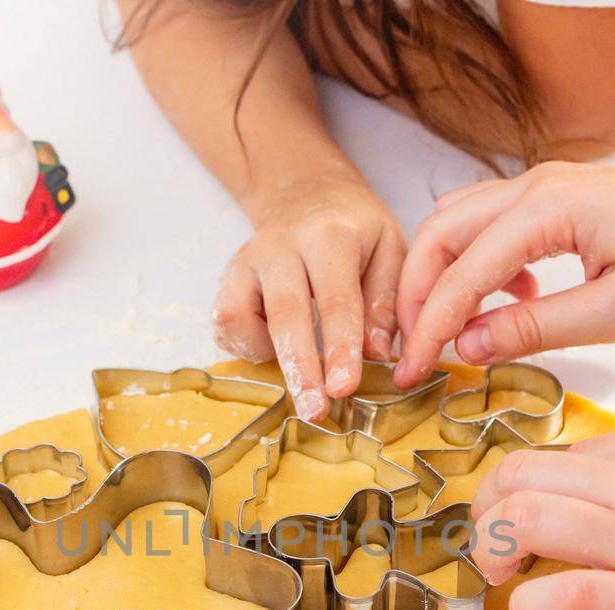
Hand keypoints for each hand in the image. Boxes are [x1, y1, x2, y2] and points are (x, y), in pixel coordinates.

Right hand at [212, 175, 405, 419]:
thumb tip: (376, 354)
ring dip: (267, 358)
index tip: (344, 388)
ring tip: (300, 377)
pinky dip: (247, 346)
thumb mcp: (389, 248)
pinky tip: (275, 348)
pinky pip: (225, 323)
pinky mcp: (227, 279)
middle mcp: (280, 245)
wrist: (306, 193)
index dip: (339, 348)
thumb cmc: (355, 229)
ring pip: (240, 317)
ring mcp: (246, 261)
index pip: (335, 299)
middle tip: (314, 411)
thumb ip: (386, 300)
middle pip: (285, 314)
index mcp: (329, 235)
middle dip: (300, 368)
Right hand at [393, 162, 614, 387]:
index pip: (463, 272)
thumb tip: (468, 346)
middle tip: (413, 352)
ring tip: (448, 334)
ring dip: (441, 278)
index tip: (410, 370)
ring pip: (456, 225)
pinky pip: (488, 227)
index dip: (429, 326)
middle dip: (416, 295)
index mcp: (549, 208)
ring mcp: (542, 186)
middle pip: (439, 234)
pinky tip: (509, 305)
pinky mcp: (552, 199)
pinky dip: (475, 266)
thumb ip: (534, 328)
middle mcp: (535, 185)